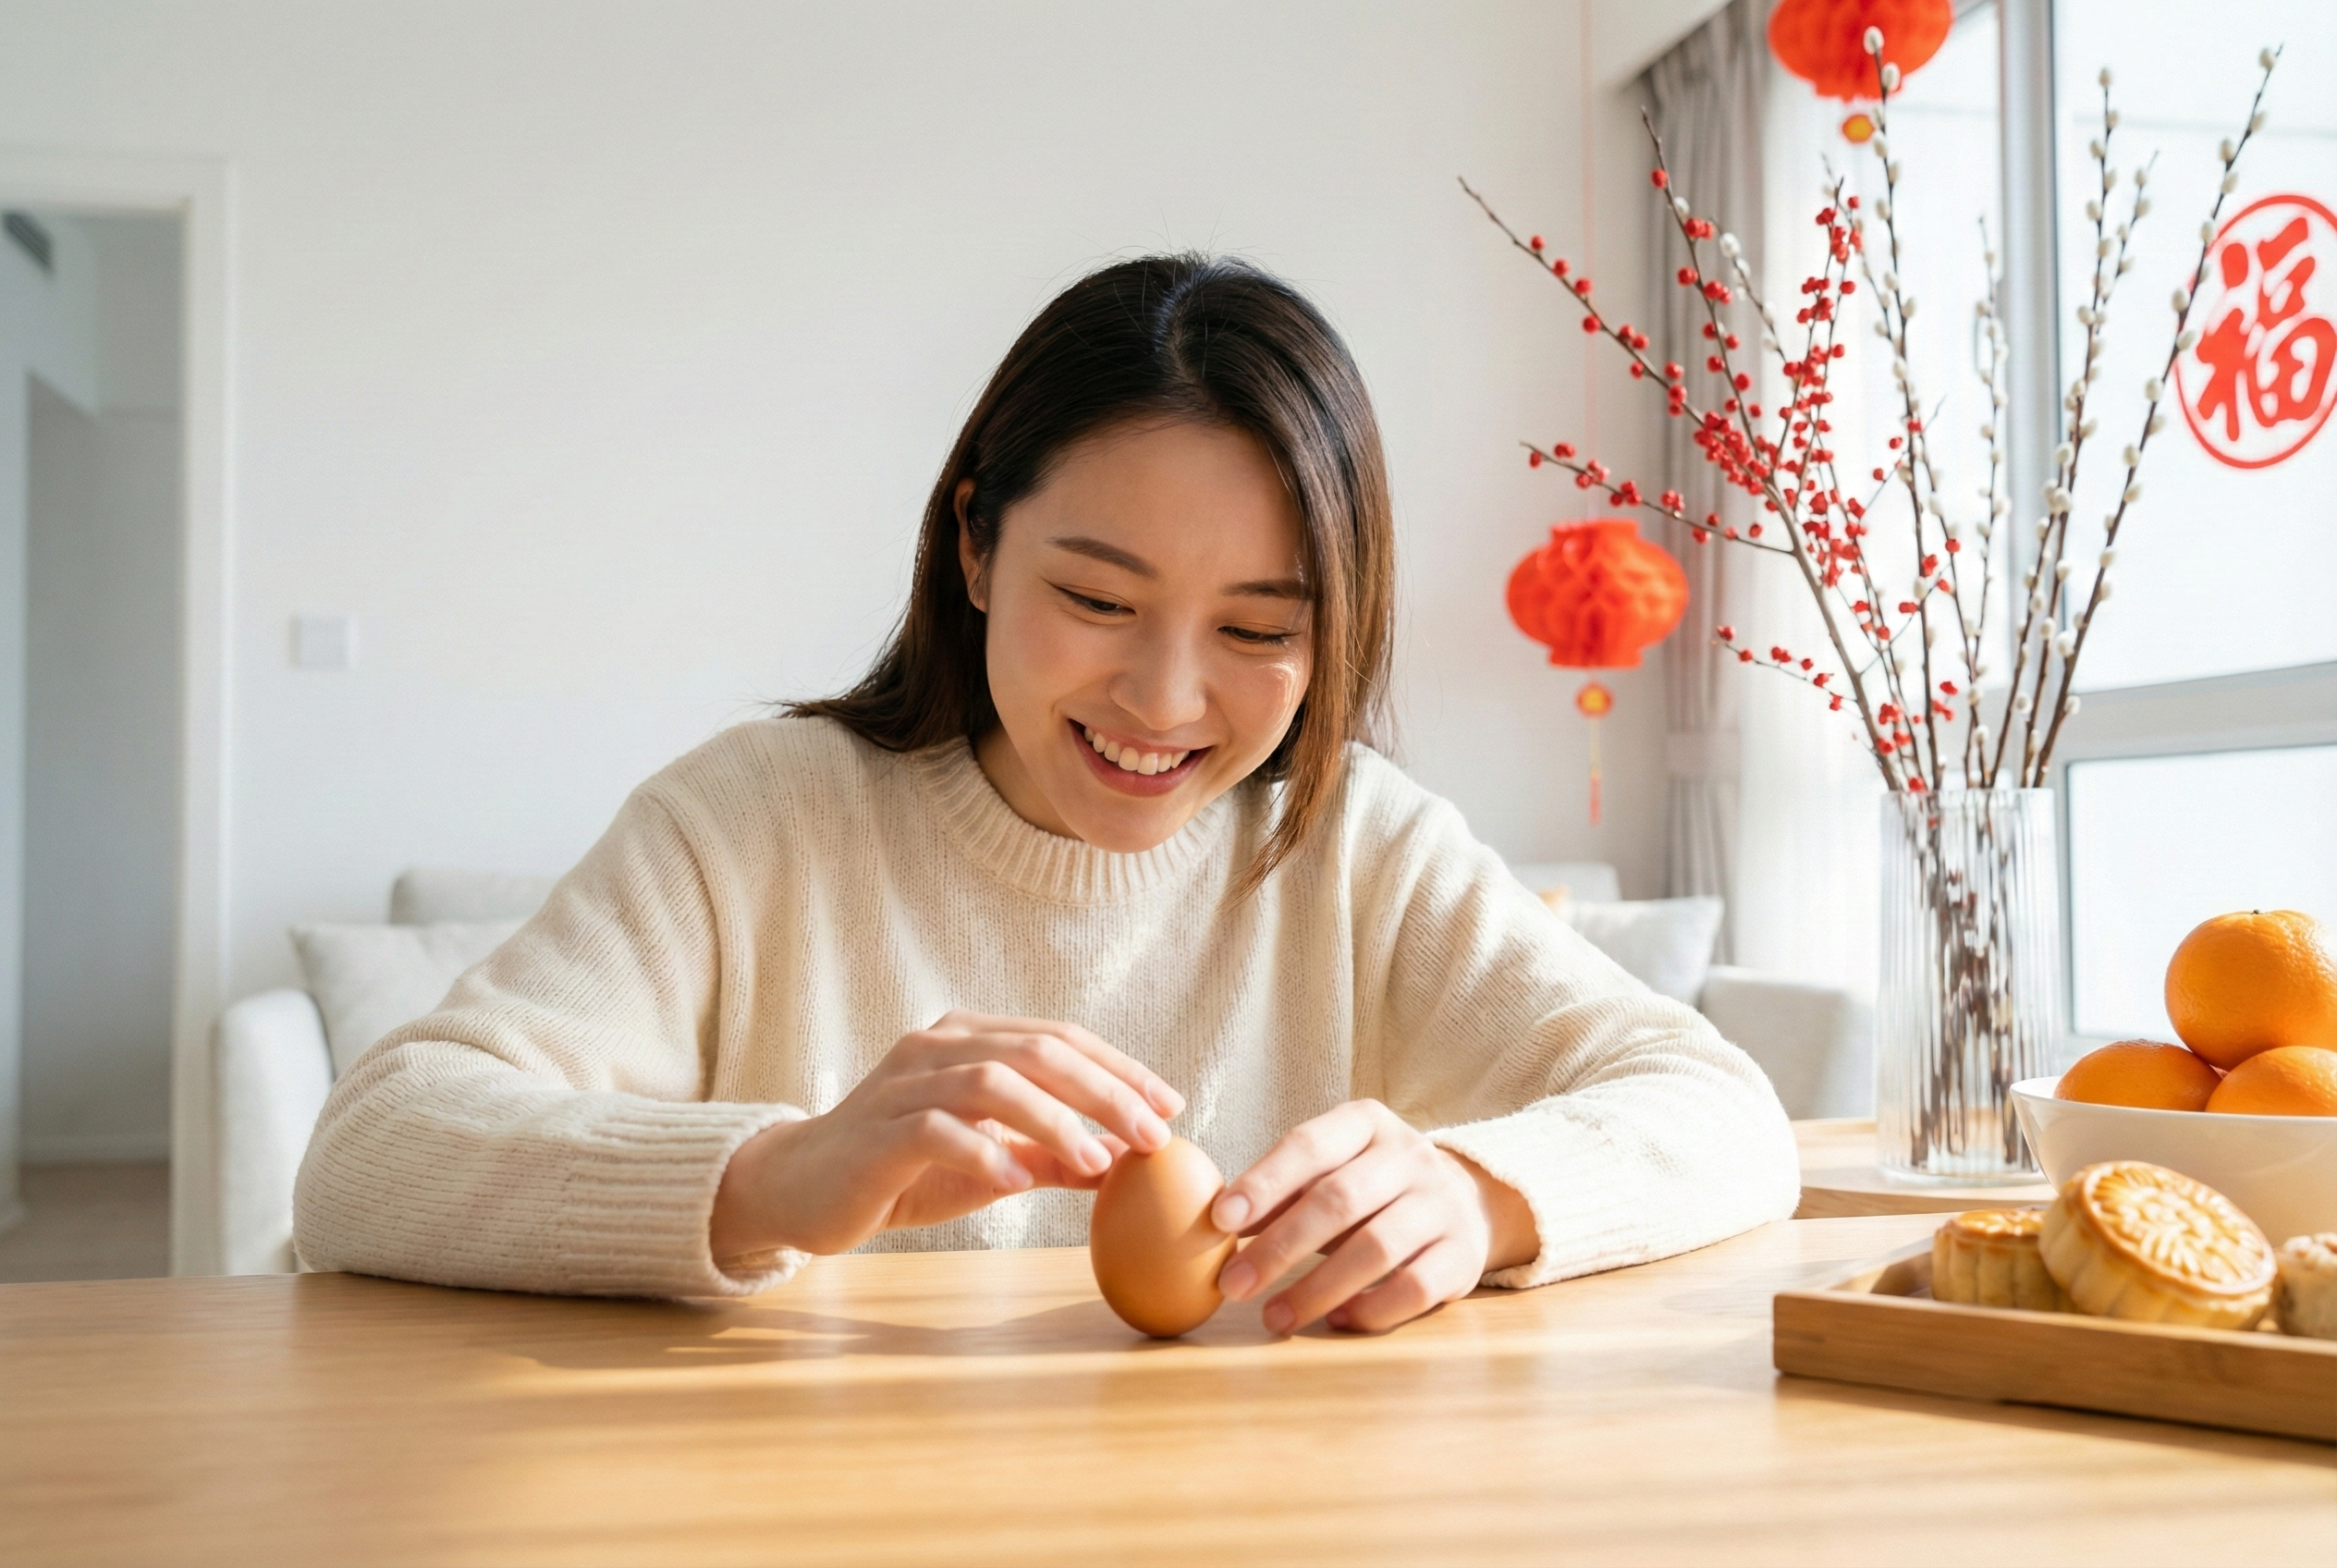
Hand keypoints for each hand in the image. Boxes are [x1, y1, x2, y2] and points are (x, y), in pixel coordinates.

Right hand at [711, 1011, 1181, 1260]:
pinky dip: (985, 1152)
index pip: (1060, 1039)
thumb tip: (1123, 1162)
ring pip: (993, 1081)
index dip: (1120, 1069)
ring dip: (1056, 1120)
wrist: (799, 1191)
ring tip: (1099, 1160)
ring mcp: (905, 1084)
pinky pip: (938, 1130)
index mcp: (970, 1040)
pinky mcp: (878, 1131)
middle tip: (1154, 1133)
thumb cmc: (900, 1173)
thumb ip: (1050, 1157)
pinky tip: (1017, 1181)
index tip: (1170, 1106)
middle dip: (1105, 1091)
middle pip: (1038, 1051)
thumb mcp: (989, 1163)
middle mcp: (938, 1046)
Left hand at [1209, 1099, 1537, 1333]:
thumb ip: (1281, 1191)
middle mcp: (1409, 1157)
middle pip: (1339, 1200)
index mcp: (1367, 1123)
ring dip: (1316, 1288)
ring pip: (1376, 1248)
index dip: (1263, 1182)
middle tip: (1232, 1285)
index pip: (1309, 1145)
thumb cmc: (1372, 1188)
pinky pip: (1413, 1288)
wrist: (1467, 1202)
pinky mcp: (1462, 1256)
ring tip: (1273, 1317)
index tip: (1220, 1220)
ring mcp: (1441, 1205)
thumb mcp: (1331, 1169)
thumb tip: (1214, 1224)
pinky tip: (1334, 1320)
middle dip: (1279, 1247)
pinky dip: (1369, 1309)